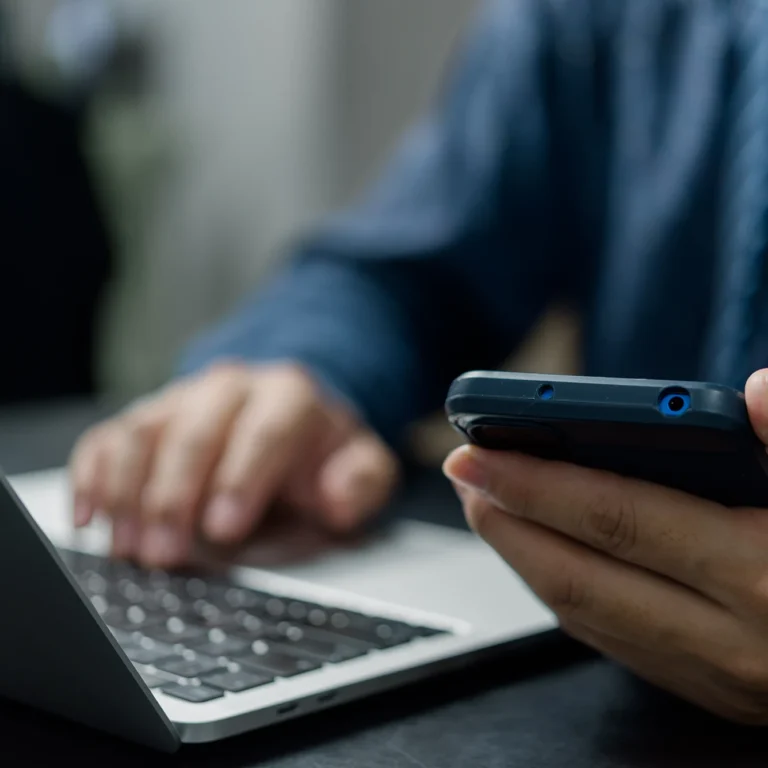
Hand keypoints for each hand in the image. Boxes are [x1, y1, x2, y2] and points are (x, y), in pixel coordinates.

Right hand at [69, 362, 398, 567]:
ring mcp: (181, 400)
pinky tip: (89, 517)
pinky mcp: (147, 418)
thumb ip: (363, 479)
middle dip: (176, 496)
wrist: (287, 418)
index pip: (264, 431)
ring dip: (128, 493)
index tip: (224, 528)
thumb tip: (337, 496)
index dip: (242, 478)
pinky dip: (91, 476)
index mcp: (289, 396)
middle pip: (194, 432)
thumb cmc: (319, 452)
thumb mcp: (362, 465)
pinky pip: (107, 437)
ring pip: (143, 433)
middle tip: (166, 555)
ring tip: (129, 549)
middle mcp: (229, 389)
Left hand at [444, 370, 767, 723]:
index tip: (479, 449)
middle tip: (460, 474)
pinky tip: (543, 557)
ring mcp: (721, 678)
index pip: (620, 518)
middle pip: (581, 575)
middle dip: (506, 522)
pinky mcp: (716, 693)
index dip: (539, 481)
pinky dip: (564, 593)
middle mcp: (735, 641)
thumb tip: (759, 390)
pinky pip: (614, 642)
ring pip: (585, 617)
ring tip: (487, 507)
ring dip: (523, 558)